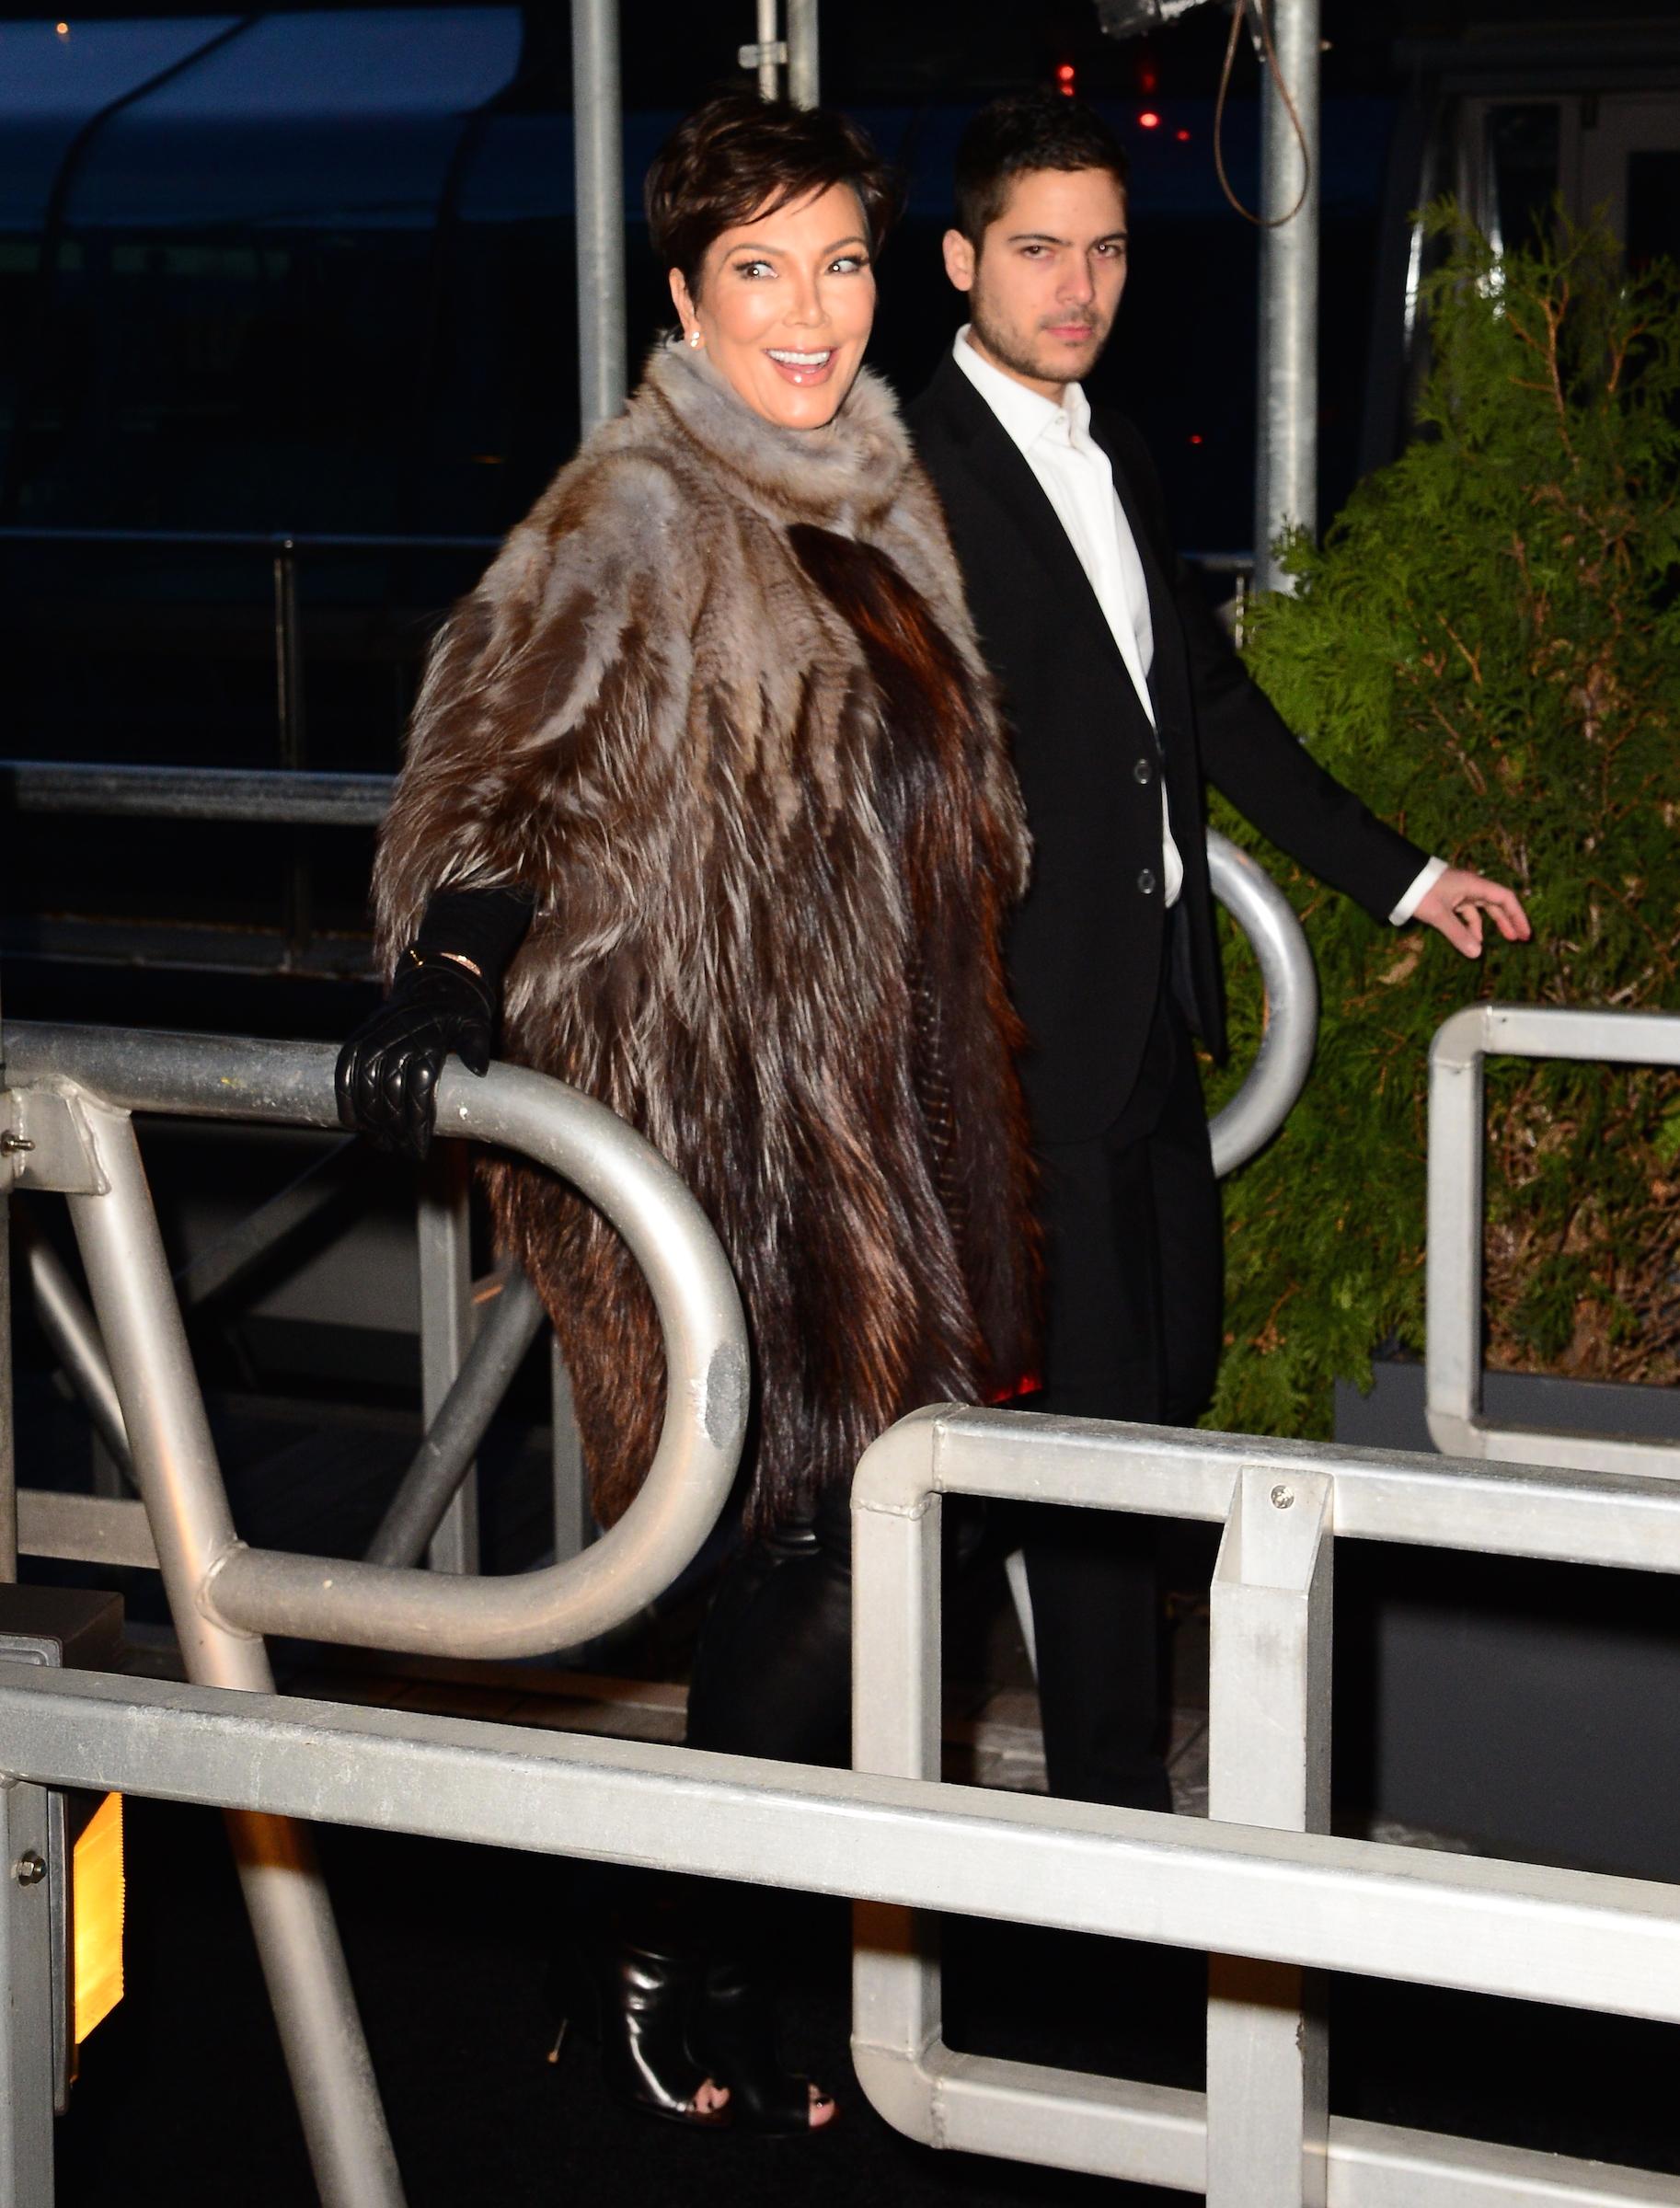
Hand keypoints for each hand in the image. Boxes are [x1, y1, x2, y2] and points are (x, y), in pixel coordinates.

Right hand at [335, 953, 493, 1161]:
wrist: (435, 979)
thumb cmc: (460, 1010)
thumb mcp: (476, 1024)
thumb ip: (477, 1046)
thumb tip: (479, 1071)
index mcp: (426, 1042)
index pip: (419, 1091)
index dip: (417, 1123)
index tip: (419, 1149)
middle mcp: (397, 1040)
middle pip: (390, 1093)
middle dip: (393, 1128)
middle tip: (400, 1150)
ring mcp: (375, 1038)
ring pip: (365, 1085)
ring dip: (369, 1118)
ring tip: (379, 1142)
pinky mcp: (360, 1037)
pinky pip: (345, 1069)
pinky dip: (344, 1096)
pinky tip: (351, 1121)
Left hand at [1414, 867, 1531, 958]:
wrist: (1396, 877)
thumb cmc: (1419, 891)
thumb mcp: (1439, 914)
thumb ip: (1458, 934)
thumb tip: (1477, 954)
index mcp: (1474, 885)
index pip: (1505, 899)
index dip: (1518, 916)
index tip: (1524, 933)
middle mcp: (1470, 886)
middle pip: (1497, 903)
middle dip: (1508, 921)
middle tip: (1519, 939)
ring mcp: (1459, 892)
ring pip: (1481, 909)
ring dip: (1489, 925)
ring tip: (1496, 942)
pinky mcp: (1448, 898)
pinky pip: (1465, 912)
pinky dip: (1470, 926)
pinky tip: (1472, 940)